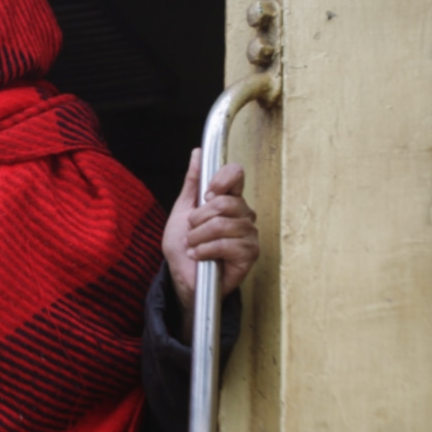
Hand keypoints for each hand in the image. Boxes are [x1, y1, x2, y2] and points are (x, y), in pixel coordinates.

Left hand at [162, 148, 259, 320]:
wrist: (182, 277)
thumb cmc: (184, 246)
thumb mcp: (182, 210)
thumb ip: (192, 183)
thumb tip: (197, 153)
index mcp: (229, 200)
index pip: (235, 174)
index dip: (220, 180)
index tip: (206, 195)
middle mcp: (243, 214)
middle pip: (225, 202)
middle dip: (199, 218)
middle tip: (191, 231)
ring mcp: (248, 234)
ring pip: (223, 224)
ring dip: (199, 237)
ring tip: (193, 246)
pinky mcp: (249, 254)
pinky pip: (227, 244)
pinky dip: (206, 250)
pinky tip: (200, 256)